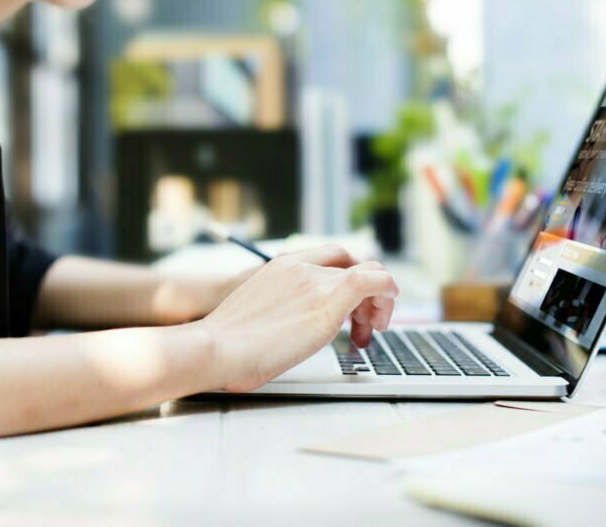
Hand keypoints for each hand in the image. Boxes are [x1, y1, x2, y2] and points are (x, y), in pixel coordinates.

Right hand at [197, 245, 396, 392]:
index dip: (344, 280)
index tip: (344, 312)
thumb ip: (276, 314)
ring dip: (377, 301)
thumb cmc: (226, 345)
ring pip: (369, 271)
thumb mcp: (254, 317)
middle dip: (364, 291)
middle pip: (351, 261)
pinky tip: (381, 320)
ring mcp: (316, 280)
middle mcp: (300, 266)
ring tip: (367, 333)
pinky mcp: (330, 300)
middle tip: (360, 326)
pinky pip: (376, 280)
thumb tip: (281, 335)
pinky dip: (388, 294)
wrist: (217, 347)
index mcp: (280, 266)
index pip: (328, 258)